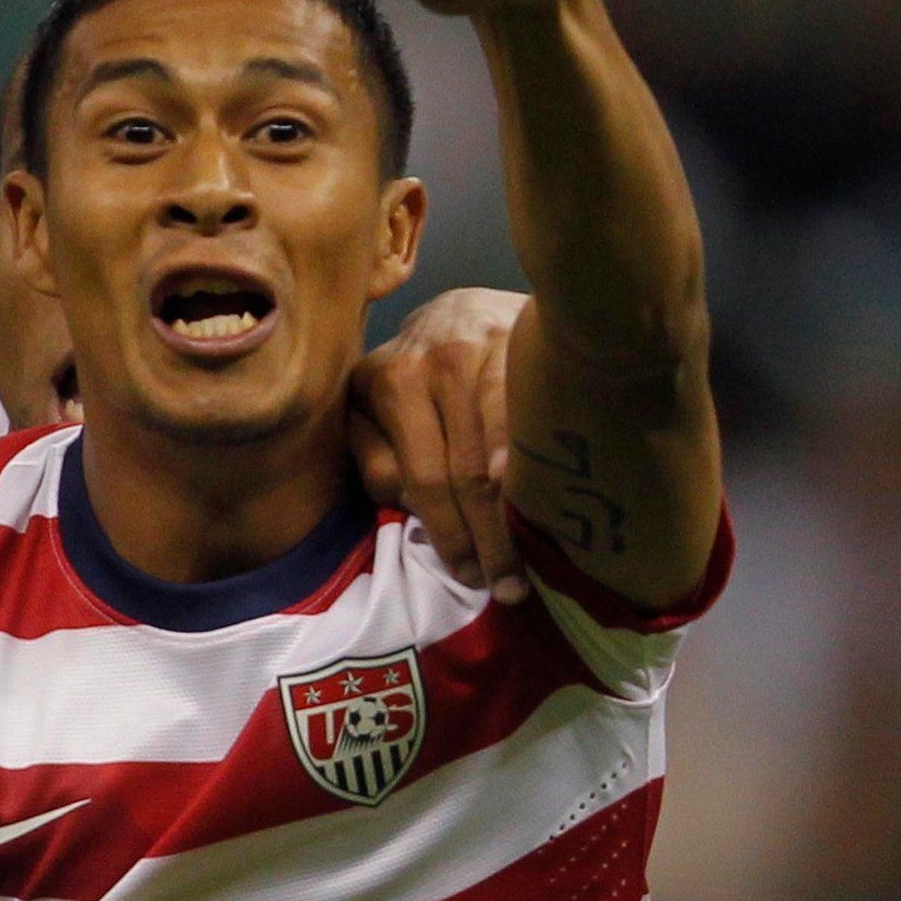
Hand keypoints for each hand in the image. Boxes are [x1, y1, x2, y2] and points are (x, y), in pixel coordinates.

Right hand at [348, 287, 527, 602]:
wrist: (456, 313)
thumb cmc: (513, 351)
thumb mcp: (544, 371)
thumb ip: (542, 419)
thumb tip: (520, 489)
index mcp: (500, 342)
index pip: (507, 434)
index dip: (514, 498)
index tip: (528, 550)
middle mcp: (442, 356)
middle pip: (463, 472)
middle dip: (488, 539)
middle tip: (509, 587)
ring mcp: (393, 374)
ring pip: (418, 480)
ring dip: (449, 537)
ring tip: (473, 571)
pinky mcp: (356, 393)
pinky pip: (378, 474)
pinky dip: (404, 506)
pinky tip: (431, 518)